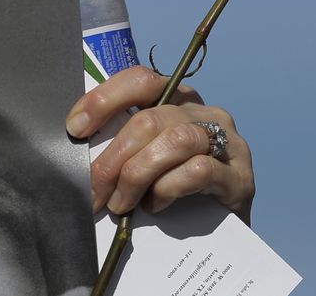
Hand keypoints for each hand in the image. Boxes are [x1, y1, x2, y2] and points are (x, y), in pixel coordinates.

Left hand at [65, 66, 254, 222]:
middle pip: (150, 119)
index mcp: (178, 99)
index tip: (75, 128)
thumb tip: (79, 151)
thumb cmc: (174, 191)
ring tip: (119, 202)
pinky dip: (168, 188)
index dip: (104, 99)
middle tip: (94, 189)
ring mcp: (229, 142)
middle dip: (113, 156)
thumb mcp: (145, 159)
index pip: (141, 80)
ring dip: (137, 173)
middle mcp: (205, 113)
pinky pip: (199, 170)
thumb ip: (123, 145)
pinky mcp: (240, 177)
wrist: (223, 236)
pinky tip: (154, 205)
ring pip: (175, 141)